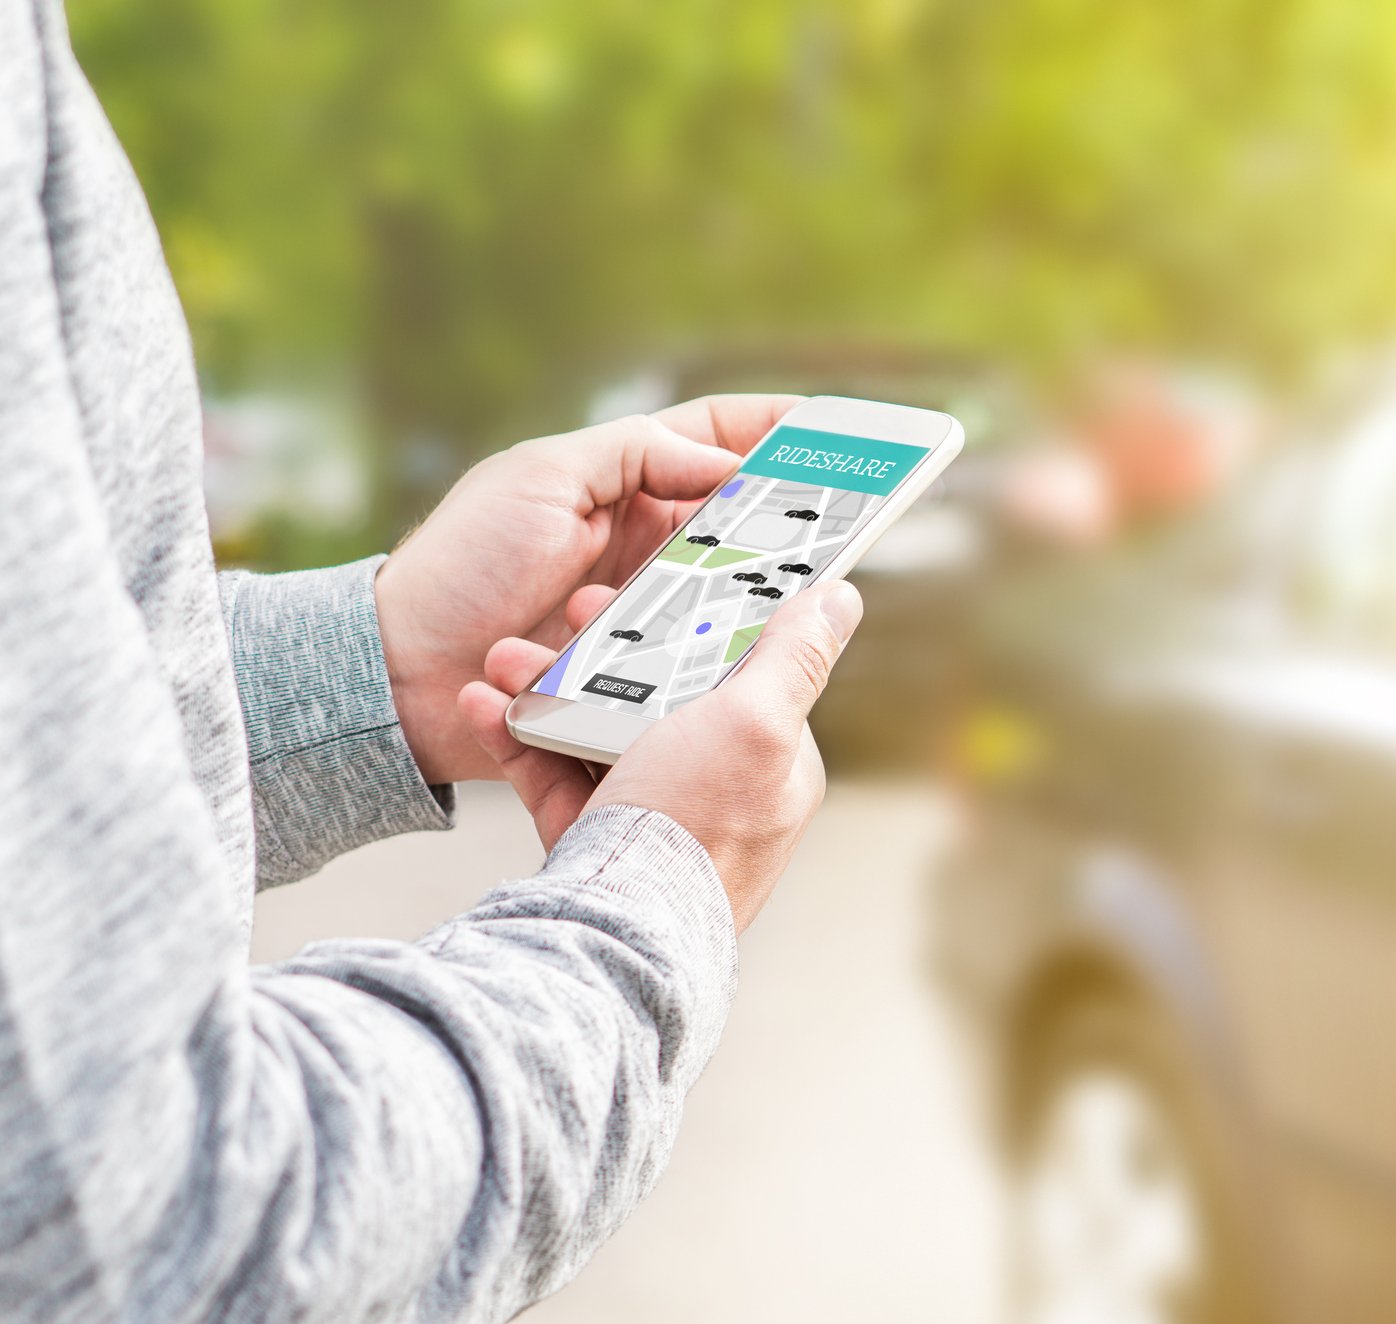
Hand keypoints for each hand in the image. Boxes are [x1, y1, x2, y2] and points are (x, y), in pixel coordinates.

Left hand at [375, 395, 801, 783]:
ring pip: (728, 590)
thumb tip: (722, 462)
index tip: (833, 430)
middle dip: (789, 514)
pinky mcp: (638, 669)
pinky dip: (719, 646)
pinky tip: (744, 642)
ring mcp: (643, 608)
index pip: (712, 443)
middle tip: (844, 514)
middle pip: (739, 520)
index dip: (772, 431)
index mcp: (619, 486)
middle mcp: (639, 544)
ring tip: (789, 579)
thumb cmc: (462, 566)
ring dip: (749, 585)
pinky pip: (696, 654)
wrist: (403, 673)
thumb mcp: (540, 479)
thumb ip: (632, 455)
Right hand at [458, 580, 863, 931]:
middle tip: (574, 614)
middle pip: (664, 698)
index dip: (702, 625)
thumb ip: (795, 658)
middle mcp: (720, 793)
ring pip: (600, 732)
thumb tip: (843, 600)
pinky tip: (485, 704)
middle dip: (609, 652)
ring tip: (508, 657)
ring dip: (549, 686)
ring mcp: (656, 821)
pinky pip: (554, 777)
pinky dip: (519, 738)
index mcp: (772, 765)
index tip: (658, 588)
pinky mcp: (597, 844)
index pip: (744, 675)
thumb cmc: (696, 828)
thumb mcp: (756, 722)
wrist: (616, 933)